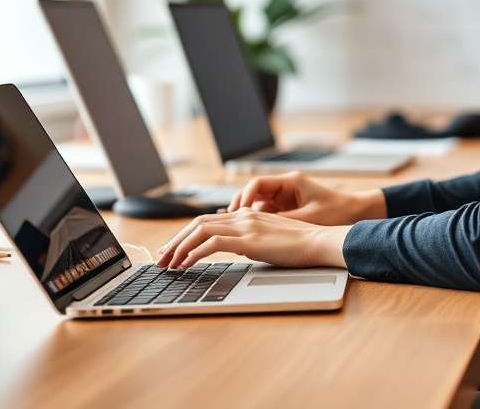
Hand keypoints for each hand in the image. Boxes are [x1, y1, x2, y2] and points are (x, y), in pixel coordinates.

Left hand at [156, 209, 349, 268]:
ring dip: (179, 247)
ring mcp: (245, 226)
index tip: (172, 249)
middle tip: (161, 258)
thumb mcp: (268, 239)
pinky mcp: (249, 240)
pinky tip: (186, 263)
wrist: (319, 242)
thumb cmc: (299, 245)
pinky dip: (195, 252)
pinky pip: (213, 243)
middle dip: (175, 241)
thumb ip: (249, 238)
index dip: (185, 234)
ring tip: (168, 263)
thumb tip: (234, 247)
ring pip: (200, 230)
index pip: (206, 221)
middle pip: (197, 223)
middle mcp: (242, 216)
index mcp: (245, 215)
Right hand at [226, 172, 386, 225]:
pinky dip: (258, 221)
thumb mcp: (309, 218)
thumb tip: (259, 225)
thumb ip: (284, 220)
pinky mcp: (289, 209)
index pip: (257, 183)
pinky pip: (267, 212)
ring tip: (235, 227)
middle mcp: (286, 187)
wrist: (357, 213)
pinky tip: (249, 232)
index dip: (244, 196)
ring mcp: (286, 198)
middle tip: (228, 220)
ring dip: (248, 214)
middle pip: (254, 192)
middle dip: (240, 205)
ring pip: (259, 203)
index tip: (237, 211)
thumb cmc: (337, 211)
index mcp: (290, 182)